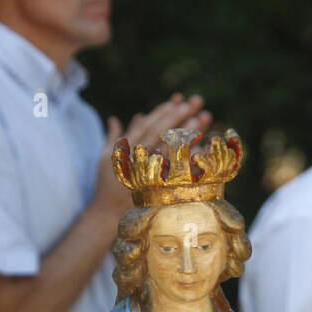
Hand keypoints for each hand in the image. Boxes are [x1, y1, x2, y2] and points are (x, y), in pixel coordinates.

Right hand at [94, 94, 212, 219]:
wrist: (107, 212)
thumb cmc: (106, 183)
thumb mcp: (106, 156)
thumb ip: (115, 135)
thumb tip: (126, 117)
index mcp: (127, 147)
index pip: (148, 124)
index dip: (163, 111)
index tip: (178, 100)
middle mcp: (138, 157)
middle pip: (162, 132)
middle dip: (179, 115)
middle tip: (196, 102)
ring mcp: (148, 172)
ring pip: (171, 148)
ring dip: (188, 132)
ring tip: (204, 116)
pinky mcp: (157, 187)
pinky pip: (177, 170)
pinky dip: (191, 158)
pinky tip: (205, 146)